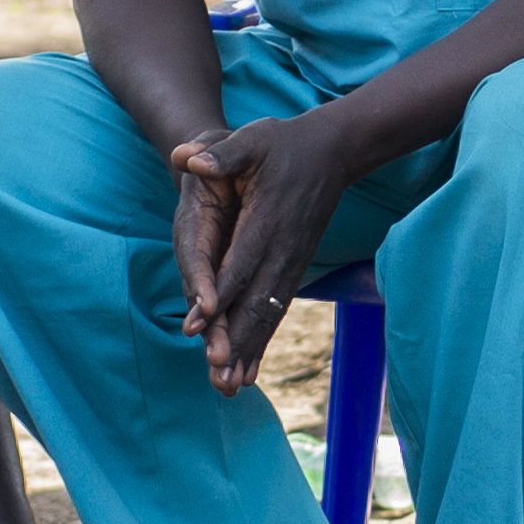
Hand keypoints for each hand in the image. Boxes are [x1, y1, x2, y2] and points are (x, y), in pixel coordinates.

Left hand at [169, 113, 363, 391]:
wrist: (335, 151)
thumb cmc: (285, 142)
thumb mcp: (254, 138)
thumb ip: (222, 152)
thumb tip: (188, 160)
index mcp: (267, 221)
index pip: (239, 265)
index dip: (217, 296)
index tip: (197, 325)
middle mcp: (283, 249)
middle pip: (256, 302)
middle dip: (235, 340)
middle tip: (216, 375)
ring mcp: (293, 261)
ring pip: (268, 313)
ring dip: (250, 350)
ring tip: (231, 385)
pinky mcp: (296, 266)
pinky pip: (278, 309)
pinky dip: (263, 339)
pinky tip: (252, 367)